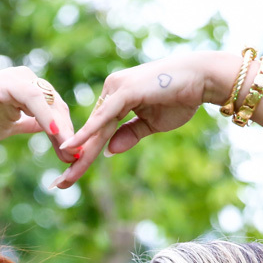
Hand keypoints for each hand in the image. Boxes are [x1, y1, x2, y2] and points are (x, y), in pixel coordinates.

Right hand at [0, 67, 78, 163]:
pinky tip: (56, 133)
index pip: (57, 110)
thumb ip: (31, 124)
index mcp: (29, 89)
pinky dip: (47, 116)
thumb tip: (55, 135)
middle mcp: (27, 79)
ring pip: (50, 102)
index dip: (68, 133)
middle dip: (69, 133)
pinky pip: (34, 99)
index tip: (75, 156)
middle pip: (58, 106)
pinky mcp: (9, 82)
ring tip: (69, 150)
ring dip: (62, 128)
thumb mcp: (11, 126)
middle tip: (77, 158)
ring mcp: (18, 78)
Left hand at [52, 52, 217, 187]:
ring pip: (95, 127)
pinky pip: (103, 116)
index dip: (84, 154)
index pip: (97, 130)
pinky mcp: (125, 90)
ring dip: (80, 154)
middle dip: (77, 159)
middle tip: (60, 184)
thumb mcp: (151, 124)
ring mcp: (117, 88)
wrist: (203, 78)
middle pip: (92, 131)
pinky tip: (72, 148)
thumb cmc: (180, 97)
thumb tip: (108, 152)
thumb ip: (129, 135)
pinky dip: (88, 133)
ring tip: (66, 178)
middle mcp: (112, 89)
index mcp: (116, 97)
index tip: (70, 175)